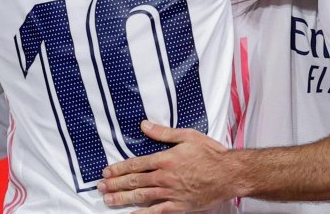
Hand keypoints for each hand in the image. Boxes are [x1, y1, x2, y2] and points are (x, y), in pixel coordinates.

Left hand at [98, 120, 236, 212]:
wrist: (229, 174)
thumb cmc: (211, 154)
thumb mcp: (188, 136)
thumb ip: (163, 133)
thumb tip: (144, 125)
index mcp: (165, 159)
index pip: (136, 164)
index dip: (119, 169)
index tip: (106, 172)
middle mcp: (164, 177)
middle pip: (134, 181)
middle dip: (115, 184)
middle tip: (101, 187)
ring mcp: (170, 193)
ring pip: (141, 196)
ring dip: (122, 198)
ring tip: (108, 200)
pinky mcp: (179, 206)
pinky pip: (156, 212)